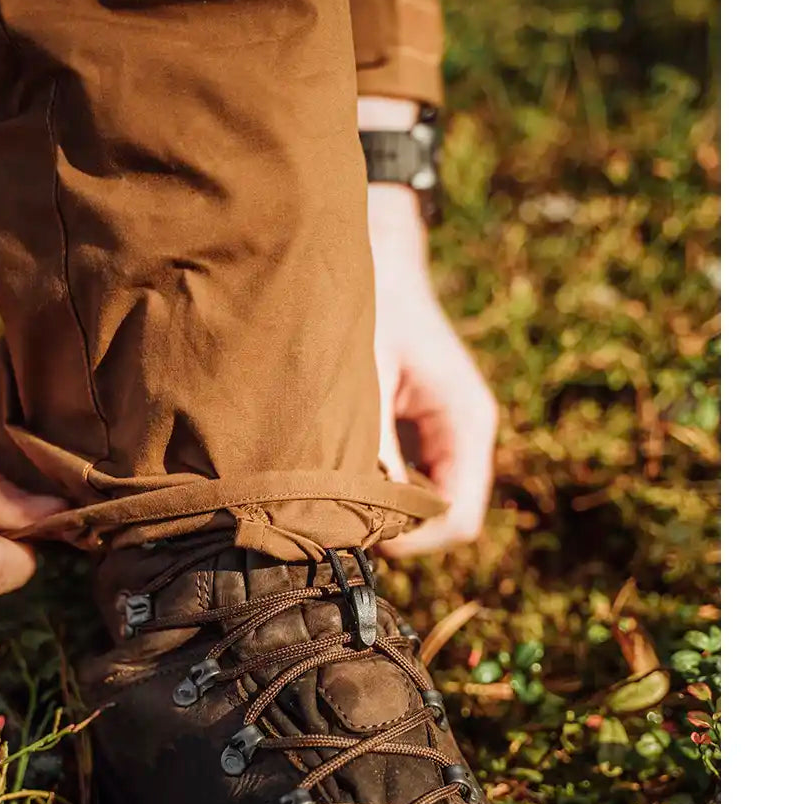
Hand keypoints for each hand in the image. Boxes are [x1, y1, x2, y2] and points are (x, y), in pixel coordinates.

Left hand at [367, 183, 498, 556]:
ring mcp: (446, 440)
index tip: (361, 538)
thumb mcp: (368, 374)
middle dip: (399, 534)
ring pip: (427, 510)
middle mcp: (465, 437)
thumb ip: (373, 442)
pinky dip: (379, 495)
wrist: (378, 260)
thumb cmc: (373, 308)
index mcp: (467, 422)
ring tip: (336, 503)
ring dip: (388, 517)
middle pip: (445, 523)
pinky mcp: (422, 437)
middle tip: (338, 525)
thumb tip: (366, 511)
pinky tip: (341, 480)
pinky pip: (409, 487)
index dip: (415, 543)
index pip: (460, 519)